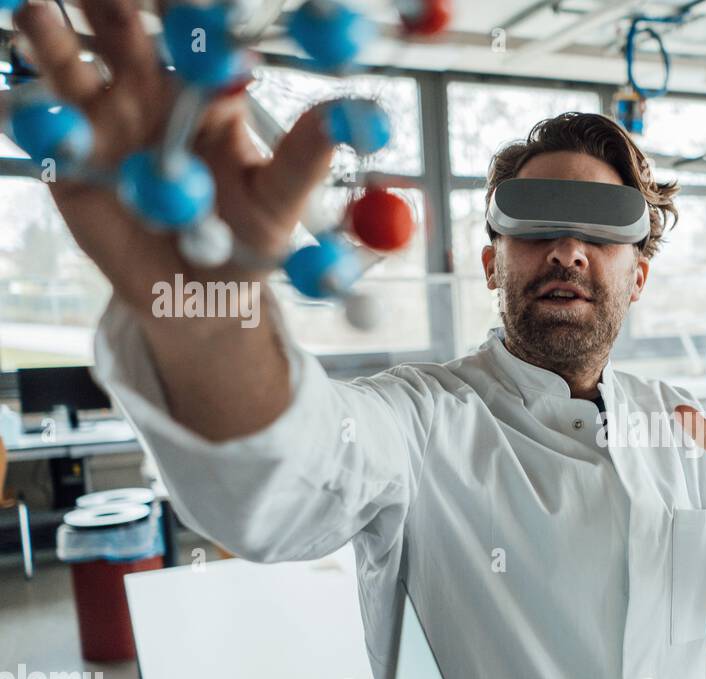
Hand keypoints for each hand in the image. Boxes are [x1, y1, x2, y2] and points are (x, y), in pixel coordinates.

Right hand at [14, 0, 336, 315]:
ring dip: (52, 37)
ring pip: (70, 64)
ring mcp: (102, 119)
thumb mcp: (281, 203)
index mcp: (207, 89)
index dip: (185, 4)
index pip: (193, 28)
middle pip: (123, 28)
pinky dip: (32, 111)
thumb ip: (306, 158)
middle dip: (111, 0)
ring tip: (37, 13)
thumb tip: (351, 116)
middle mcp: (148, 90)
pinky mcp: (67, 158)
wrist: (200, 299)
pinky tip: (28, 101)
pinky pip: (41, 126)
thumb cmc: (248, 242)